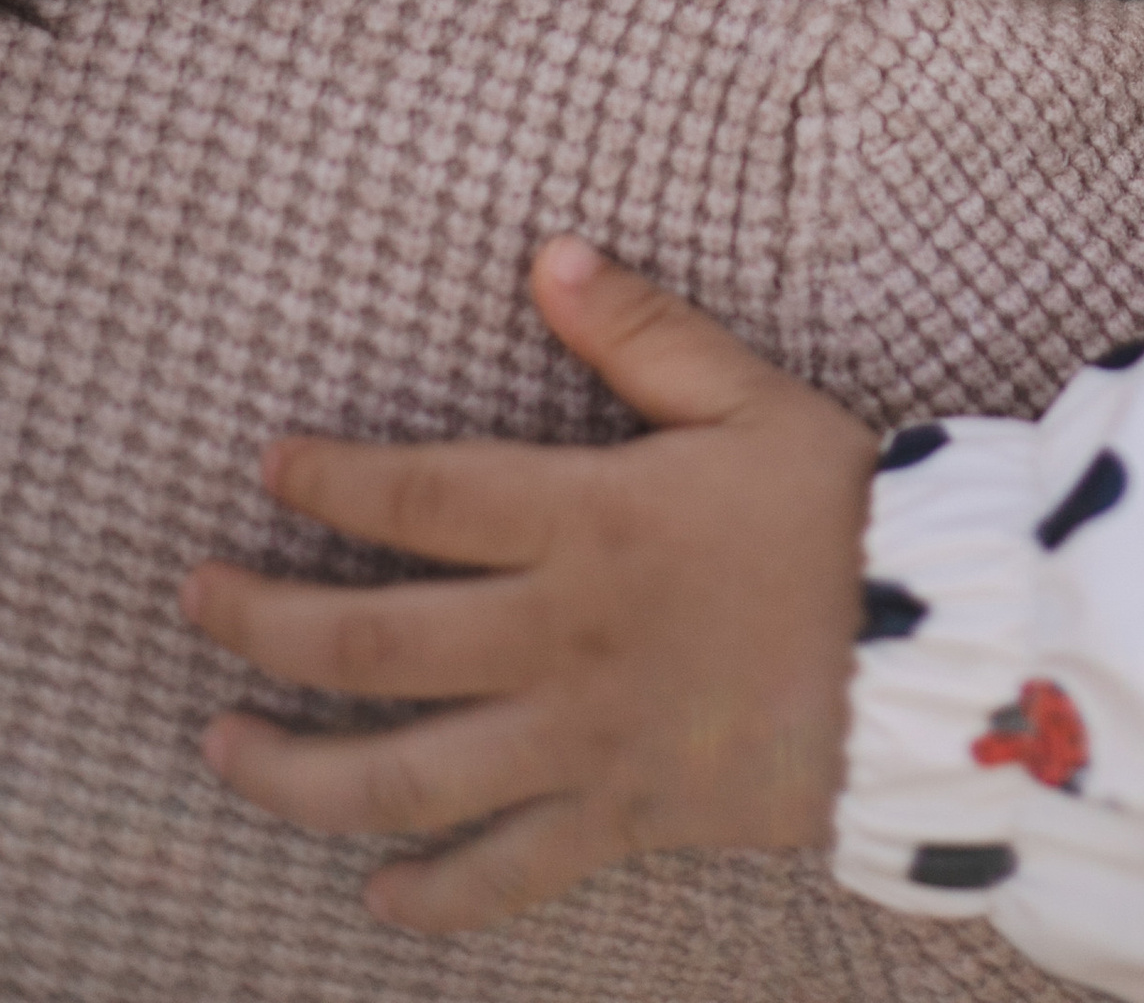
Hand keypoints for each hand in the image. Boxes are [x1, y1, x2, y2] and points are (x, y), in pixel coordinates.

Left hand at [184, 238, 877, 933]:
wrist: (939, 654)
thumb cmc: (846, 511)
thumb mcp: (749, 397)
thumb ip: (641, 332)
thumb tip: (547, 254)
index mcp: (589, 521)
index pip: (421, 496)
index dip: (332, 480)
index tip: (271, 468)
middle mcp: (561, 637)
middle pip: (374, 639)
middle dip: (266, 620)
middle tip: (196, 602)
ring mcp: (582, 741)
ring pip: (403, 775)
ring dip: (296, 768)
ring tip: (222, 747)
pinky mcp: (622, 818)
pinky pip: (503, 876)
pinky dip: (430, 896)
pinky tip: (373, 892)